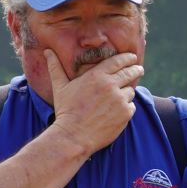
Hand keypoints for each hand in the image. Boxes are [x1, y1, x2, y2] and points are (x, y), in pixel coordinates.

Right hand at [33, 38, 144, 158]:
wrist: (74, 136)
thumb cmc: (66, 110)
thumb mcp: (60, 87)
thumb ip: (56, 67)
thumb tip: (47, 51)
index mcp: (97, 76)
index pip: (118, 61)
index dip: (127, 58)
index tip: (132, 57)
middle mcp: (111, 86)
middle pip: (130, 73)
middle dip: (136, 69)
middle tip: (139, 69)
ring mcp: (120, 100)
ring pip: (131, 91)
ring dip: (127, 91)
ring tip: (121, 95)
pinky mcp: (125, 114)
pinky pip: (131, 106)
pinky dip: (127, 107)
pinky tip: (118, 110)